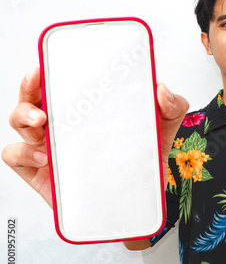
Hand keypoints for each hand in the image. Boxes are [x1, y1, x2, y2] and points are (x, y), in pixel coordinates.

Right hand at [2, 68, 188, 207]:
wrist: (140, 199)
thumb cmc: (144, 159)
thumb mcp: (163, 129)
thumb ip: (171, 107)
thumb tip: (161, 90)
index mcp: (86, 111)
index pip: (60, 85)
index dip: (48, 72)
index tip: (46, 64)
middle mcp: (64, 126)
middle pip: (32, 99)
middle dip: (28, 88)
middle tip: (39, 83)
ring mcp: (51, 149)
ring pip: (20, 124)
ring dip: (23, 116)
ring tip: (42, 122)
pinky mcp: (44, 174)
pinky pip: (17, 157)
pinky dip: (23, 153)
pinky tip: (44, 157)